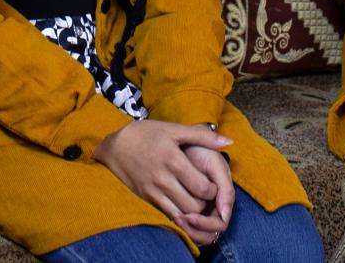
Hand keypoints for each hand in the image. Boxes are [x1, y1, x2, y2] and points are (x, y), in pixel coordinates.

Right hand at [92, 120, 231, 233]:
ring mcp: (154, 190)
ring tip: (196, 198)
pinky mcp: (147, 198)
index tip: (212, 184)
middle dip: (206, 203)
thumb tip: (229, 141)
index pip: (202, 187)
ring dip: (194, 210)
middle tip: (206, 194)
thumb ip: (203, 136)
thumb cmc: (148, 134)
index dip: (213, 190)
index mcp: (174, 160)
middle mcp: (164, 178)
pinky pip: (168, 214)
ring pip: (183, 213)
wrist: (116, 146)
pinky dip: (180, 214)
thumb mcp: (174, 129)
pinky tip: (183, 204)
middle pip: (195, 204)